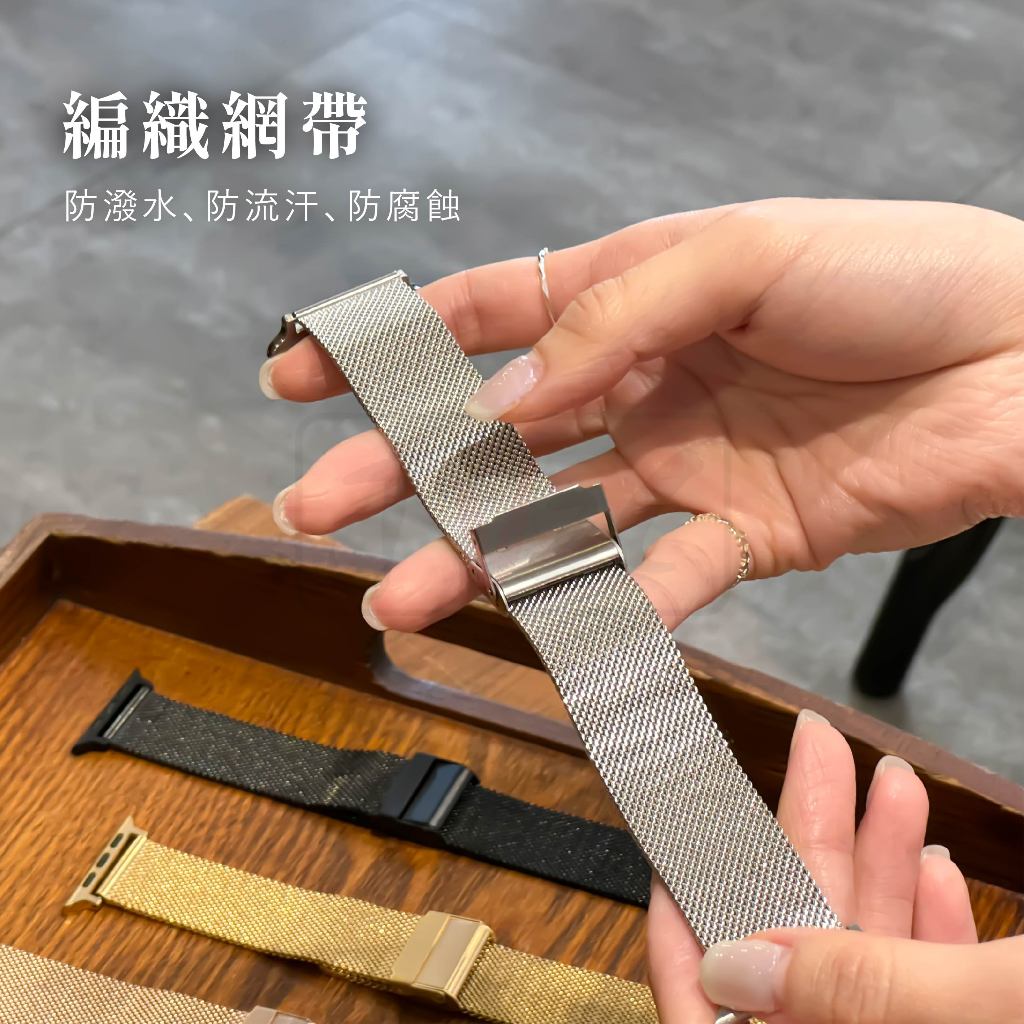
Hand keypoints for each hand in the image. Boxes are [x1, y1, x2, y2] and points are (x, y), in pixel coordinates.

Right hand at [261, 198, 1023, 633]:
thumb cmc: (896, 272)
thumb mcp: (742, 255)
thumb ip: (620, 320)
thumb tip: (505, 396)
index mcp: (635, 295)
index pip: (489, 316)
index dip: (395, 344)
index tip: (306, 369)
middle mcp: (644, 384)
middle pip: (497, 436)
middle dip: (402, 470)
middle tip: (317, 505)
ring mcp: (685, 465)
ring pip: (557, 522)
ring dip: (478, 560)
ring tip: (397, 596)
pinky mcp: (742, 535)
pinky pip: (665, 581)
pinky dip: (618, 610)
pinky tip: (561, 631)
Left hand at [647, 709, 1023, 1023]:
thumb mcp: (996, 1011)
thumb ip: (858, 996)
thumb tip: (730, 969)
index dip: (689, 941)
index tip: (674, 850)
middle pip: (808, 970)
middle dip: (807, 851)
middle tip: (811, 753)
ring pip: (879, 963)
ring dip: (879, 866)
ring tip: (889, 777)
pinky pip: (941, 985)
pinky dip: (933, 916)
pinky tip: (931, 852)